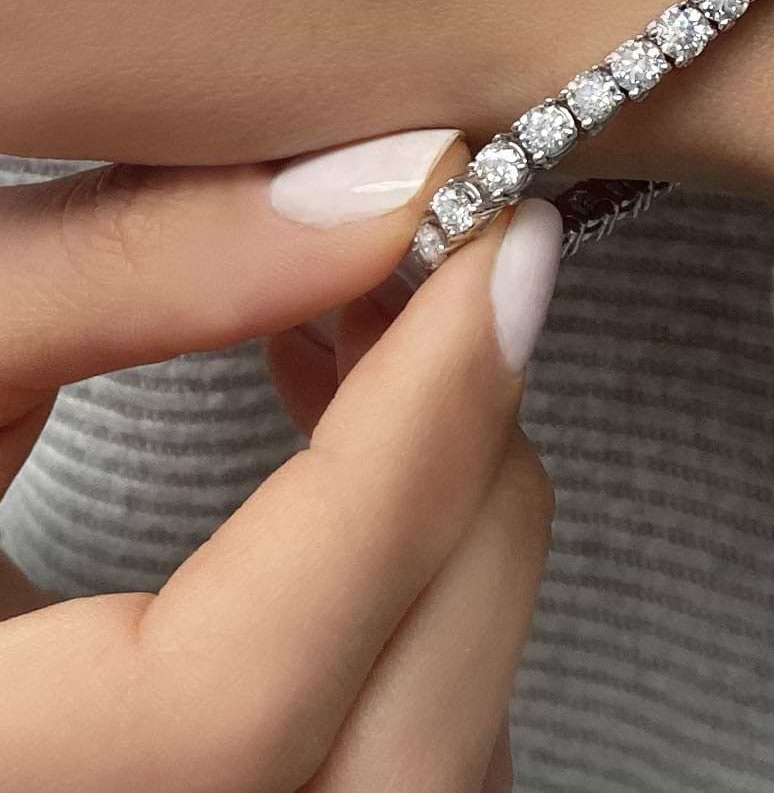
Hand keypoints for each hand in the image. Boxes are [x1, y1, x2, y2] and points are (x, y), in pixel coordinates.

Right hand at [0, 130, 563, 791]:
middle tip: (459, 271)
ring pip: (432, 756)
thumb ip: (120, 273)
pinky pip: (399, 741)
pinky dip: (427, 581)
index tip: (499, 250)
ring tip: (400, 335)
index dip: (405, 455)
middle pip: (397, 747)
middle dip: (467, 473)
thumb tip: (380, 191)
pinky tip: (365, 447)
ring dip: (460, 520)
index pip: (238, 695)